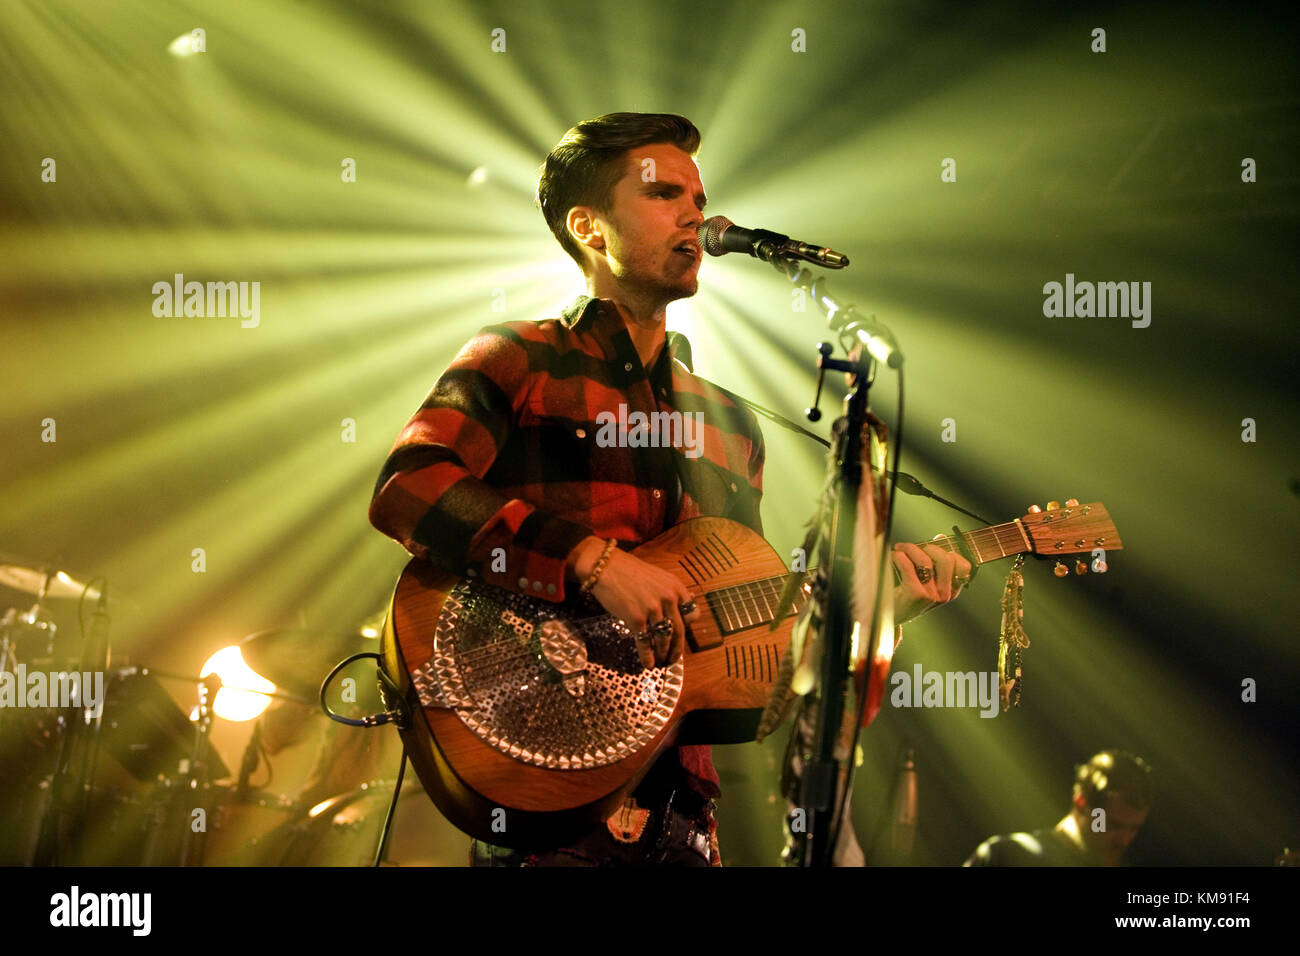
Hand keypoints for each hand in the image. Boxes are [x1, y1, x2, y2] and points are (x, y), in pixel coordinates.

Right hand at [573, 540, 697, 667]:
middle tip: (673, 658)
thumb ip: (670, 592)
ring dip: (662, 654)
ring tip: (660, 661)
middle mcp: (668, 598)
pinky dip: (647, 656)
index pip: (692, 613)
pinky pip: (645, 642)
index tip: (681, 635)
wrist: (605, 567)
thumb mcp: (658, 577)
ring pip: (663, 638)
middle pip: (679, 630)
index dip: (688, 627)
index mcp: (676, 587)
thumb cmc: (629, 571)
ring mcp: (653, 609)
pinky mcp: (636, 618)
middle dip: (676, 648)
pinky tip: (647, 664)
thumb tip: (680, 608)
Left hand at [891, 541, 970, 624]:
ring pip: (926, 560)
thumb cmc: (907, 594)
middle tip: (913, 548)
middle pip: (946, 559)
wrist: (890, 616)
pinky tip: (893, 556)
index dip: (950, 553)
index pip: (964, 567)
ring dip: (909, 549)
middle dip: (929, 548)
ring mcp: (931, 595)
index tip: (933, 551)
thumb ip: (936, 559)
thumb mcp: (926, 579)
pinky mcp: (915, 594)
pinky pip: (907, 565)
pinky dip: (898, 556)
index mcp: (951, 590)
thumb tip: (941, 537)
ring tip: (899, 549)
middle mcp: (944, 594)